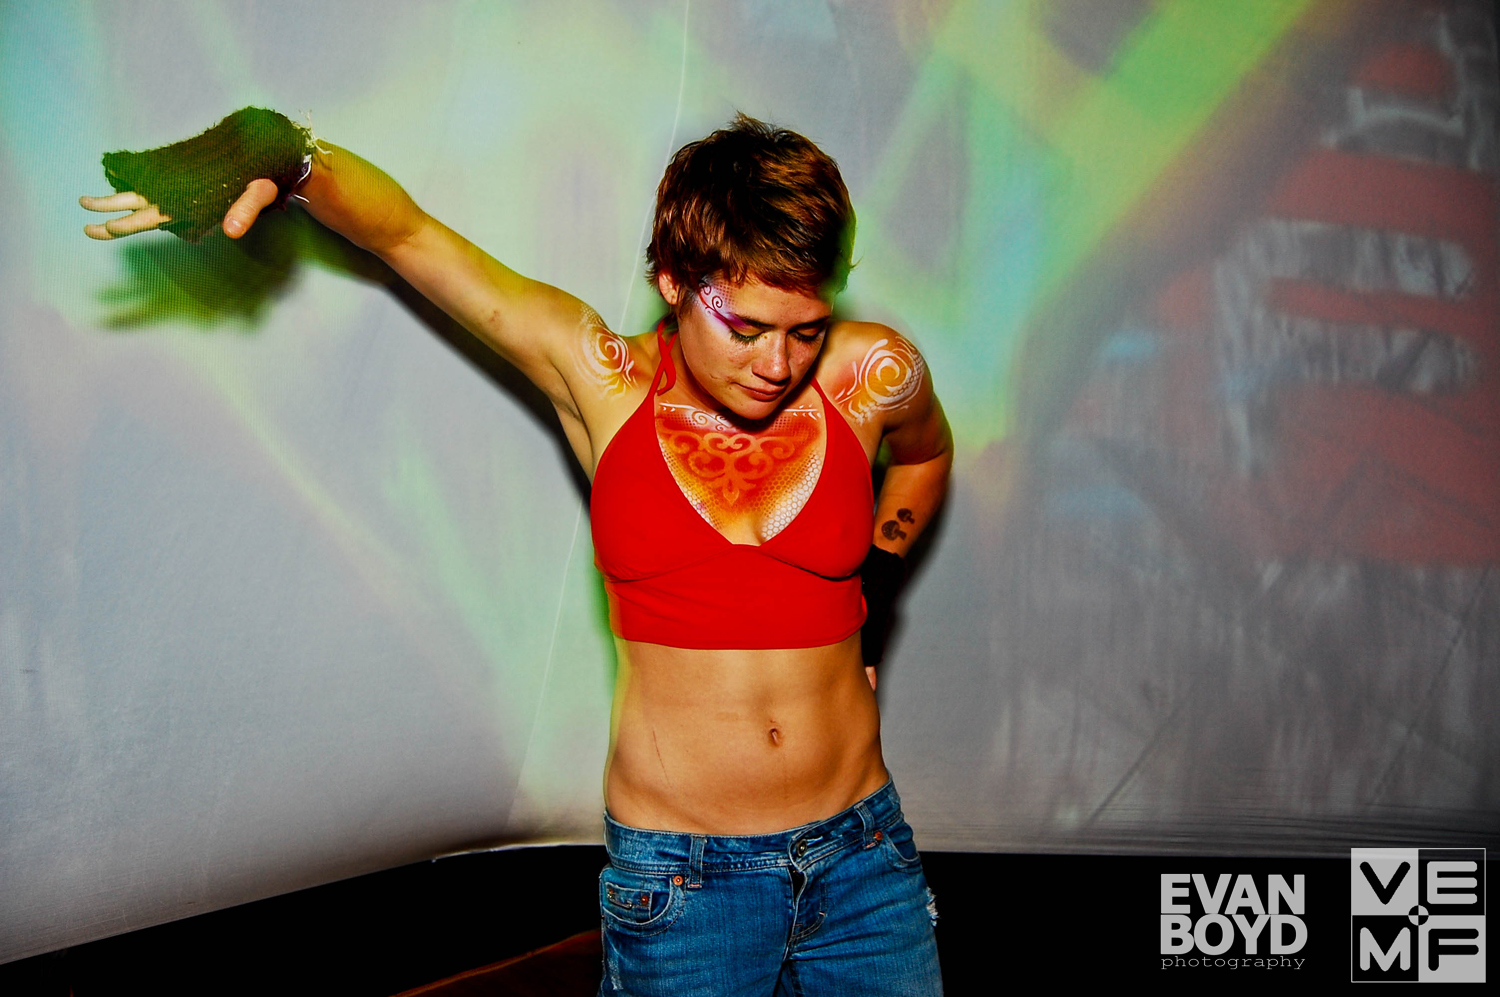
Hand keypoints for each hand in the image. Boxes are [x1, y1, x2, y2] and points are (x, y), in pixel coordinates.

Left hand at [80, 178, 279, 240]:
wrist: (274, 166)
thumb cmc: (266, 180)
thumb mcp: (259, 194)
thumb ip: (246, 210)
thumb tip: (232, 232)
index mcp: (192, 209)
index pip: (154, 219)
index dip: (129, 223)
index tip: (104, 226)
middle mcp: (182, 203)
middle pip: (138, 213)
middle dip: (110, 218)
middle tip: (84, 225)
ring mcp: (180, 191)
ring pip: (139, 200)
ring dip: (112, 204)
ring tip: (85, 203)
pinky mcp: (182, 179)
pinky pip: (151, 185)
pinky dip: (130, 187)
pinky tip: (114, 184)